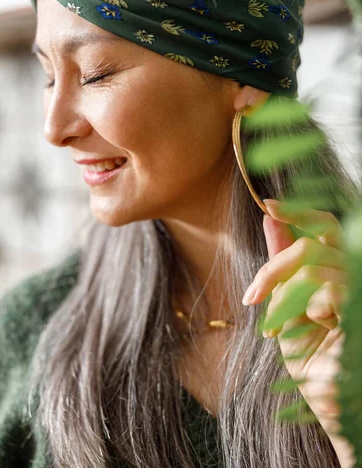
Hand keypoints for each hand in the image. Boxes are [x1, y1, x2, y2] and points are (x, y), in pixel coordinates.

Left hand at [242, 198, 351, 439]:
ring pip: (313, 267)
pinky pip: (327, 290)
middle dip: (276, 266)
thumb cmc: (309, 353)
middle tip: (253, 295)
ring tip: (276, 326)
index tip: (269, 205)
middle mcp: (352, 274)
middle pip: (316, 243)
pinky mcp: (357, 309)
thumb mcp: (286, 302)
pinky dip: (306, 309)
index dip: (299, 213)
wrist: (327, 399)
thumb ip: (282, 261)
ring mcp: (357, 291)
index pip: (325, 226)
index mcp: (335, 268)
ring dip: (284, 298)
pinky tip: (311, 329)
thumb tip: (270, 219)